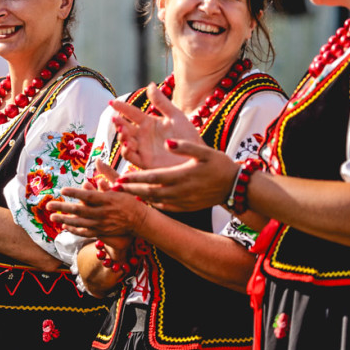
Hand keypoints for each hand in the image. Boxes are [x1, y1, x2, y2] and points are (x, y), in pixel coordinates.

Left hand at [47, 160, 147, 239]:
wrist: (140, 220)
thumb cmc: (129, 199)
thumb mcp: (121, 184)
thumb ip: (107, 173)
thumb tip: (97, 160)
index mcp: (108, 199)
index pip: (89, 196)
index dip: (75, 193)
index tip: (62, 190)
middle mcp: (104, 213)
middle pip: (80, 211)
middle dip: (63, 208)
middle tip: (48, 205)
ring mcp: (102, 224)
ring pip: (80, 223)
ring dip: (64, 220)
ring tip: (52, 217)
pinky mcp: (102, 232)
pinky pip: (85, 232)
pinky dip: (74, 230)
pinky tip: (64, 226)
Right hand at [111, 84, 200, 168]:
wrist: (197, 155)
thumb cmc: (188, 136)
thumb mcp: (176, 116)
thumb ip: (162, 102)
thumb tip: (150, 84)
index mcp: (149, 123)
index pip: (132, 113)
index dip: (122, 107)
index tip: (112, 102)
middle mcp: (143, 135)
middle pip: (125, 128)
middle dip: (119, 124)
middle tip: (116, 119)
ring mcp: (143, 149)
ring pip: (125, 142)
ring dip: (122, 137)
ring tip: (124, 132)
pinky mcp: (145, 162)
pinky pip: (131, 157)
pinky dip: (126, 151)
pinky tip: (128, 145)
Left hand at [116, 140, 237, 211]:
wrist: (235, 186)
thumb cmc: (220, 165)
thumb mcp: (204, 151)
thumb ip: (184, 147)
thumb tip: (167, 143)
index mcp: (181, 175)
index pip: (152, 178)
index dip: (135, 178)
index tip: (120, 177)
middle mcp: (179, 191)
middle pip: (149, 192)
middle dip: (130, 190)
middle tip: (114, 188)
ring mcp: (182, 201)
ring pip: (155, 201)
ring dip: (138, 198)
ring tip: (124, 194)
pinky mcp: (185, 207)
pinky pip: (164, 207)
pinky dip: (152, 204)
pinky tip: (144, 200)